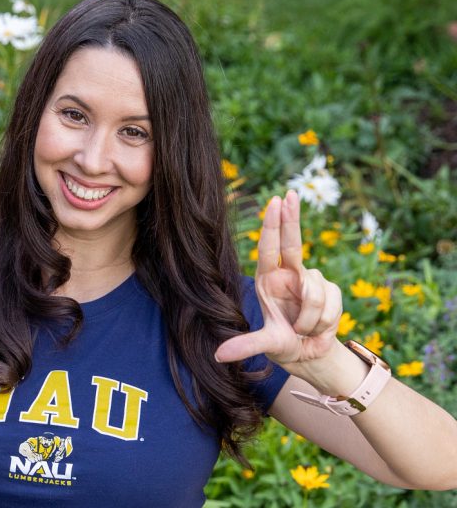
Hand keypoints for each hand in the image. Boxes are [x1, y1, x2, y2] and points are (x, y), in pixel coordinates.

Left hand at [214, 190, 342, 371]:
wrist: (311, 357)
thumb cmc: (284, 345)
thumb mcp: (265, 345)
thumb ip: (245, 347)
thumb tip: (219, 356)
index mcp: (269, 280)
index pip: (270, 248)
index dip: (272, 225)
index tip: (275, 201)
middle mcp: (289, 275)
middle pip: (293, 243)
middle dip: (292, 218)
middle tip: (290, 192)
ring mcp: (312, 281)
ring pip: (314, 290)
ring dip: (309, 318)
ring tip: (303, 330)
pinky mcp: (331, 291)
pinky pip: (330, 303)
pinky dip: (324, 321)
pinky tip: (318, 328)